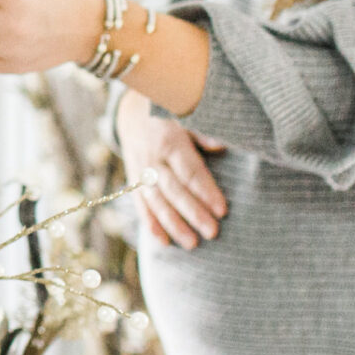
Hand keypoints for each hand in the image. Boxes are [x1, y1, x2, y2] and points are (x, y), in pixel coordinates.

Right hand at [117, 89, 229, 248]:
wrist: (132, 110)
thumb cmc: (171, 113)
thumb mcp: (186, 114)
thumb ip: (203, 132)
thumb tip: (221, 146)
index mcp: (170, 141)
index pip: (190, 171)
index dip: (206, 191)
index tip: (222, 210)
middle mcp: (153, 158)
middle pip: (174, 190)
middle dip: (193, 213)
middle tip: (212, 233)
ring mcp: (140, 170)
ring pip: (156, 201)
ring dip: (173, 225)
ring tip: (192, 244)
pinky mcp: (133, 179)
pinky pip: (140, 204)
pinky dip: (150, 224)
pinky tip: (162, 242)